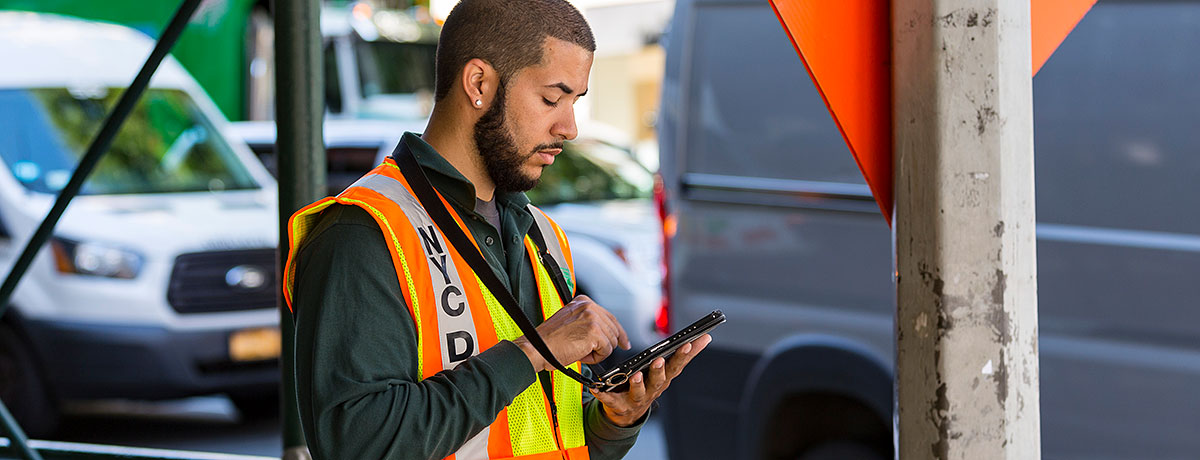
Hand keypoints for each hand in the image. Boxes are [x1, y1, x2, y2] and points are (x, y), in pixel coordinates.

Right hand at [513, 295, 630, 371]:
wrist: (537, 348)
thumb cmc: (549, 341)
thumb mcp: (571, 322)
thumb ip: (588, 322)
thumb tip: (607, 334)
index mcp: (584, 302)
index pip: (610, 317)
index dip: (619, 333)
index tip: (625, 342)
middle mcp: (589, 306)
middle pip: (614, 330)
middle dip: (605, 345)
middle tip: (589, 352)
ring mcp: (592, 318)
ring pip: (611, 342)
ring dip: (597, 352)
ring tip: (579, 351)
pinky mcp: (594, 332)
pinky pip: (606, 351)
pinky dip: (595, 358)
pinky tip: (581, 354)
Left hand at [591, 334, 711, 426]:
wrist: (627, 414)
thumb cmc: (648, 385)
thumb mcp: (668, 370)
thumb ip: (684, 354)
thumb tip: (706, 337)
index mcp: (664, 379)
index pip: (677, 365)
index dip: (684, 355)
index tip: (689, 343)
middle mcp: (653, 390)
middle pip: (659, 380)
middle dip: (659, 370)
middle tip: (658, 360)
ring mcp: (637, 399)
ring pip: (639, 391)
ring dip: (638, 384)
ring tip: (635, 375)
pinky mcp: (619, 405)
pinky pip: (611, 400)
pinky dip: (605, 395)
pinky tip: (598, 389)